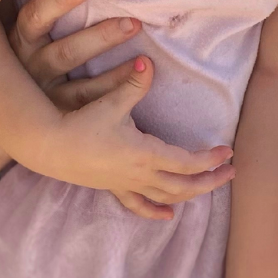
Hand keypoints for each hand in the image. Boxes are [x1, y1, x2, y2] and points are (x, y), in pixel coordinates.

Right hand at [10, 0, 233, 217]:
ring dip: (189, 195)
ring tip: (208, 188)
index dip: (210, 159)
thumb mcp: (110, 102)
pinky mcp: (112, 188)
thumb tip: (148, 62)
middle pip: (184, 185)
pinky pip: (138, 205)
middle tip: (229, 173)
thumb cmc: (80, 123)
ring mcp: (126, 184)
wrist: (48, 146)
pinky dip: (155, 211)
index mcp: (145, 154)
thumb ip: (134, 83)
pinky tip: (168, 216)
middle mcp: (140, 174)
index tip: (227, 153)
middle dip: (209, 181)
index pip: (187, 162)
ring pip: (166, 197)